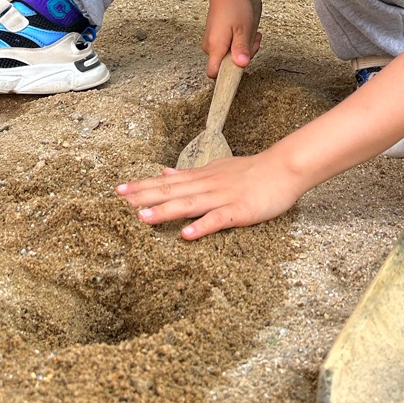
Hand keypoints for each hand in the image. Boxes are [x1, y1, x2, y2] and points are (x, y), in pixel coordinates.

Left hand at [116, 150, 303, 238]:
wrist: (284, 168)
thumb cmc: (252, 171)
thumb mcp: (217, 168)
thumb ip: (190, 173)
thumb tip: (165, 172)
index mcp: (202, 178)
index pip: (167, 182)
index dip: (143, 186)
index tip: (119, 190)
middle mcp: (207, 186)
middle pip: (171, 192)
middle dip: (144, 197)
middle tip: (119, 202)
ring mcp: (223, 198)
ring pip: (189, 205)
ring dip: (165, 211)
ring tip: (142, 218)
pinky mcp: (240, 211)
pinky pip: (218, 219)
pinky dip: (202, 226)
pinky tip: (187, 235)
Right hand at [201, 0, 260, 78]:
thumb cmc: (234, 7)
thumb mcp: (243, 28)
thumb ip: (242, 48)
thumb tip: (241, 65)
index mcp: (215, 47)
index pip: (214, 74)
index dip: (227, 76)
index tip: (241, 68)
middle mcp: (209, 47)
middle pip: (226, 65)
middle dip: (244, 57)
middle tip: (255, 41)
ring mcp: (211, 43)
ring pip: (228, 56)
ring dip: (243, 48)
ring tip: (252, 34)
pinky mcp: (214, 38)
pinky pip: (227, 48)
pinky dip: (238, 43)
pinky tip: (246, 32)